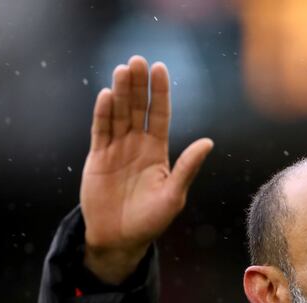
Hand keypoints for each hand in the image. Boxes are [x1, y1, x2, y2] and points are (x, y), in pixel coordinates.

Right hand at [81, 56, 213, 283]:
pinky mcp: (97, 158)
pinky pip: (100, 131)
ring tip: (123, 69)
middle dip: (138, 85)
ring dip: (120, 92)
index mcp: (157, 152)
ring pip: (118, 114)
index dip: (159, 93)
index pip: (159, 115)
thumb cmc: (151, 221)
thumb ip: (187, 168)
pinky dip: (103, 114)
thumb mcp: (173, 195)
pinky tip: (107, 95)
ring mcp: (116, 150)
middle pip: (137, 108)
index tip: (160, 68)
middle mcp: (137, 146)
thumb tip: (208, 142)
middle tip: (138, 59)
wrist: (120, 239)